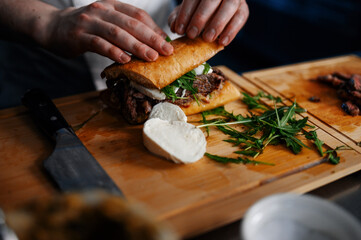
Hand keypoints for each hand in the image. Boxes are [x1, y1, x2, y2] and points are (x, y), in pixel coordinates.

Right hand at [43, 0, 172, 62]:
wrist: (53, 27)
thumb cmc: (86, 27)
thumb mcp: (107, 22)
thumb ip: (127, 28)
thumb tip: (154, 41)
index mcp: (112, 6)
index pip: (138, 15)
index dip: (154, 28)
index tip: (167, 42)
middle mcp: (102, 11)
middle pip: (131, 24)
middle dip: (151, 38)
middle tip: (166, 51)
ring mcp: (89, 22)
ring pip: (117, 33)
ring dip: (136, 46)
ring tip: (151, 57)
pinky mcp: (79, 36)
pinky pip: (98, 43)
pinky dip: (113, 51)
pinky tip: (125, 59)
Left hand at [168, 0, 248, 45]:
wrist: (214, 14)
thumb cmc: (196, 13)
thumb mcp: (185, 14)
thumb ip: (177, 18)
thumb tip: (174, 26)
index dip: (185, 13)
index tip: (179, 30)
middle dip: (200, 17)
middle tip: (191, 34)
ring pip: (229, 6)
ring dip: (217, 23)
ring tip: (207, 38)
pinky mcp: (243, 9)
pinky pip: (240, 18)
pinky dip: (231, 31)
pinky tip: (222, 42)